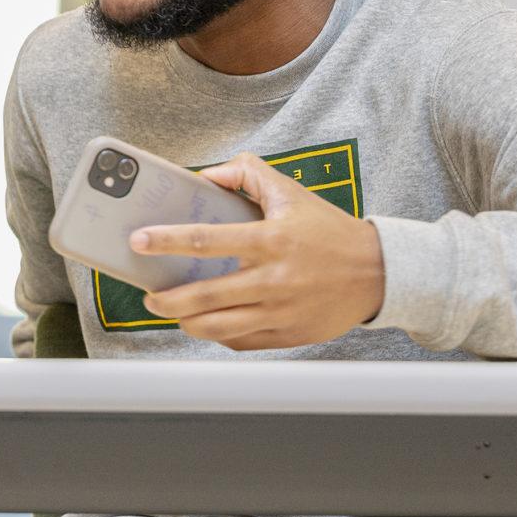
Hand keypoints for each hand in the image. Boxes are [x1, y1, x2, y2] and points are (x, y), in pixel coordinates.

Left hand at [135, 153, 386, 349]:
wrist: (377, 273)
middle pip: (202, 296)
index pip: (204, 240)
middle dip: (165, 299)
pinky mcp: (287, 335)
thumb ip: (248, 175)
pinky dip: (217, 335)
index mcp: (269, 240)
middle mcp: (272, 279)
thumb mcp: (291, 193)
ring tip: (172, 313)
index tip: (139, 242)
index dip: (165, 241)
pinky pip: (240, 341)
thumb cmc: (329, 231)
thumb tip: (208, 175)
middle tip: (148, 295)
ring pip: (217, 327)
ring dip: (185, 322)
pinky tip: (206, 324)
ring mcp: (279, 312)